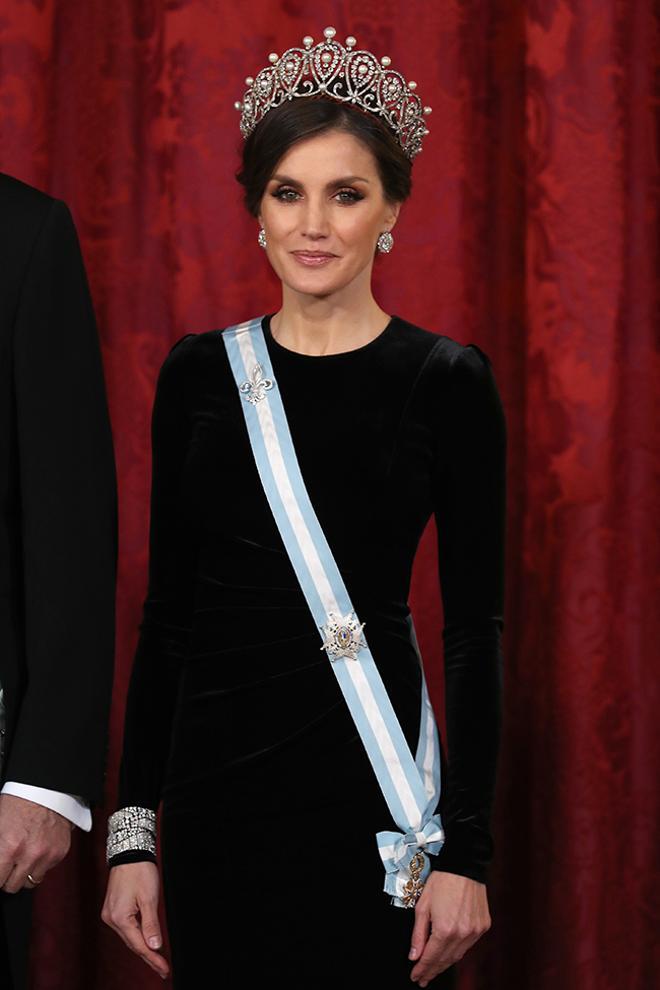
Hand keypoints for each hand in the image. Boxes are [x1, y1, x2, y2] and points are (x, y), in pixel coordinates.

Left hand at [0, 793, 73, 892]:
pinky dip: (41, 863)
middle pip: (13, 886)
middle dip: (8, 878)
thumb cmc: (20, 801)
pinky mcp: (60, 852)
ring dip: (26, 873)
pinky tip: (37, 850)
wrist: (46, 789)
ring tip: (23, 860)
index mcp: (10, 847)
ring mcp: (47, 854)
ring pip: (32, 881)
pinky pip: (47, 869)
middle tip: (7, 867)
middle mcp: (30, 854)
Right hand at [102, 861, 169, 979]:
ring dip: (142, 947)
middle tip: (163, 969)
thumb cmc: (140, 871)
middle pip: (132, 943)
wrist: (129, 851)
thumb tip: (154, 946)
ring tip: (157, 960)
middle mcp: (111, 918)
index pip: (139, 945)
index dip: (153, 959)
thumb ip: (151, 924)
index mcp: (119, 917)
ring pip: (129, 936)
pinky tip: (145, 941)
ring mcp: (110, 914)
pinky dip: (137, 936)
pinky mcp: (113, 909)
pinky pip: (126, 928)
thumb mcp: (149, 898)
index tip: (164, 969)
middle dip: (149, 956)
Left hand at [408, 871, 490, 985]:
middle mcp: (462, 934)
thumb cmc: (441, 881)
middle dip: (433, 971)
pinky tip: (450, 952)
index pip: (431, 957)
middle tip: (423, 978)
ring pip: (458, 955)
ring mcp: (475, 931)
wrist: (464, 864)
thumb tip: (414, 956)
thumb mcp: (422, 905)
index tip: (415, 977)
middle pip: (445, 960)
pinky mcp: (483, 926)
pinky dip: (458, 950)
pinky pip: (469, 944)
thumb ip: (418, 934)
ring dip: (445, 963)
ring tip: (434, 969)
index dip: (422, 969)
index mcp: (445, 929)